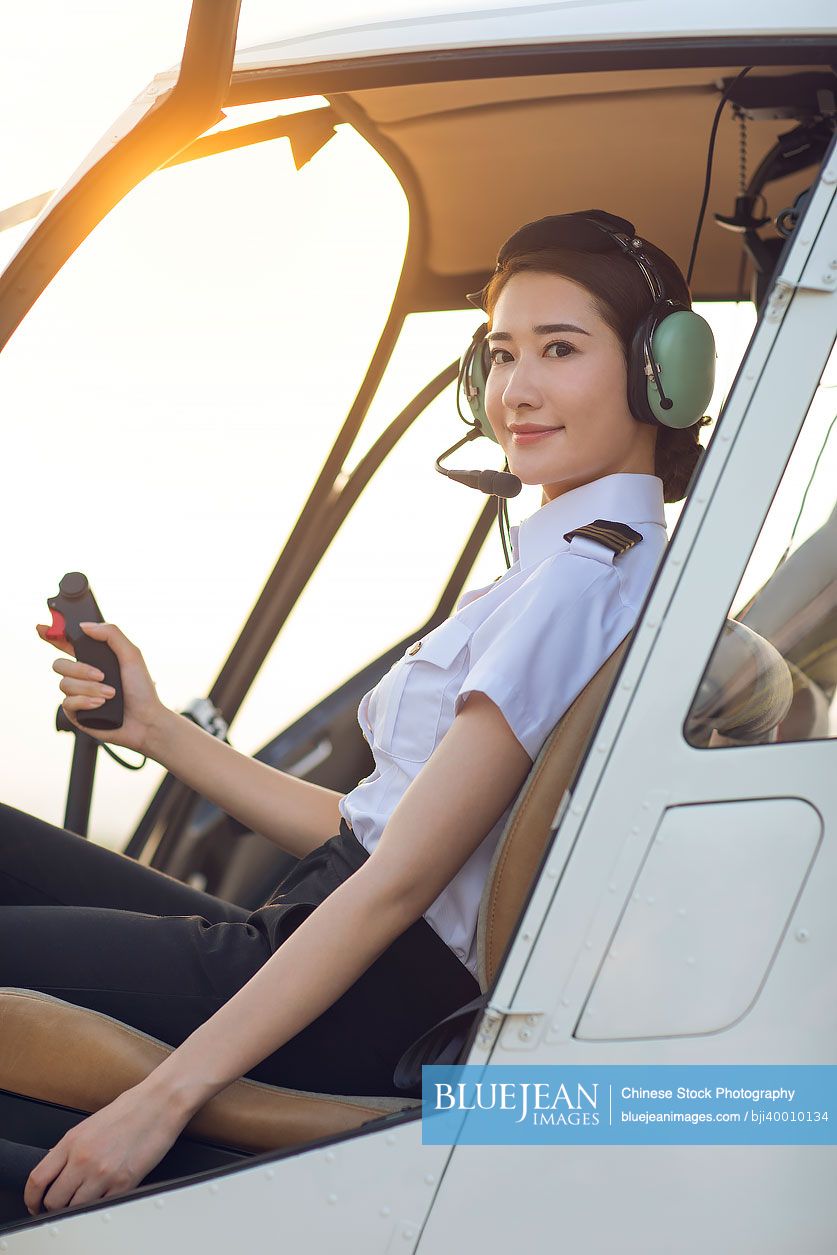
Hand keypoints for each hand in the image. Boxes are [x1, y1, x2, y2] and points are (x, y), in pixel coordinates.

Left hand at [23, 1082, 187, 1214]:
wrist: (161, 1102)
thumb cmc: (131, 1108)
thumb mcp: (91, 1123)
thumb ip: (71, 1148)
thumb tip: (57, 1167)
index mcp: (72, 1141)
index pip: (37, 1179)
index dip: (31, 1198)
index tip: (35, 1202)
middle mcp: (83, 1159)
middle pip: (53, 1200)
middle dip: (54, 1205)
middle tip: (62, 1203)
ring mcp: (103, 1174)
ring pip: (74, 1208)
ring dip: (77, 1207)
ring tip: (86, 1197)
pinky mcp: (123, 1184)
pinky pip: (101, 1207)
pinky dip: (100, 1205)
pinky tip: (105, 1193)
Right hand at [35, 620, 166, 755]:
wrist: (145, 720)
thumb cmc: (141, 689)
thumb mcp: (132, 655)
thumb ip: (111, 634)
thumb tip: (84, 626)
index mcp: (93, 659)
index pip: (66, 644)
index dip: (51, 636)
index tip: (40, 627)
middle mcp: (82, 676)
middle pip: (59, 664)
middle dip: (79, 669)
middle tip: (102, 675)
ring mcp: (77, 695)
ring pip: (64, 684)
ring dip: (89, 688)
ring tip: (110, 694)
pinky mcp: (76, 713)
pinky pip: (67, 702)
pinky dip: (85, 701)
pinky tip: (100, 704)